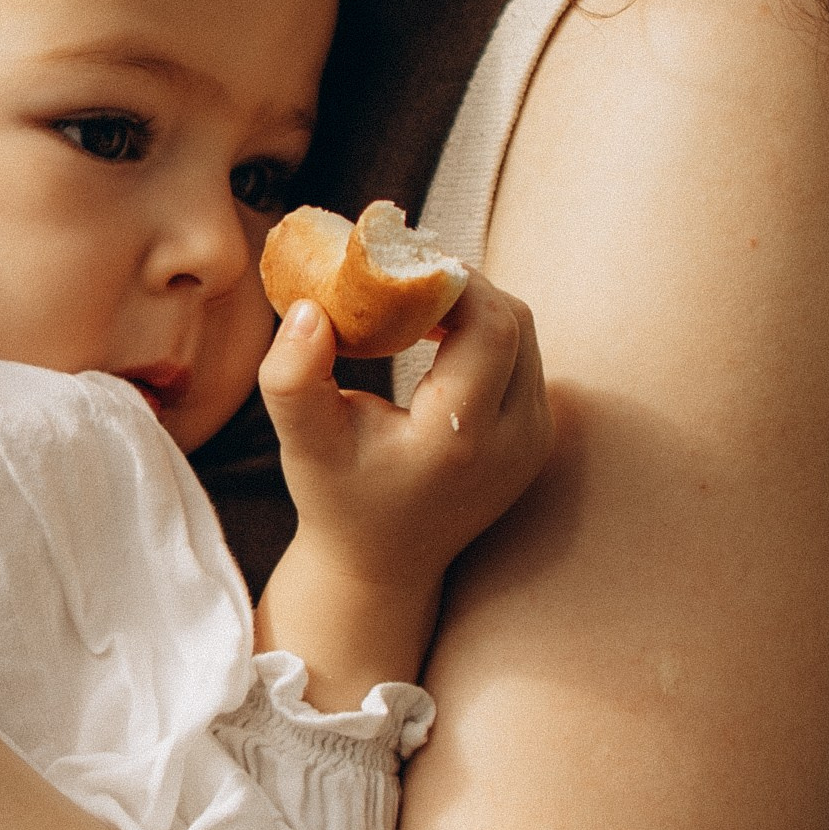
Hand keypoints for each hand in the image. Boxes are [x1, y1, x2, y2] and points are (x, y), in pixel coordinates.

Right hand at [255, 278, 551, 702]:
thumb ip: (293, 376)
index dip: (450, 281)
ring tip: (415, 299)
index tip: (398, 265)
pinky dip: (483, 331)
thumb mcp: (303, 443)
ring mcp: (534, 439)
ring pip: (522, 333)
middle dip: (460, 286)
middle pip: (513, 321)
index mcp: (462, 440)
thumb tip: (311, 307)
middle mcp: (516, 440)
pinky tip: (435, 331)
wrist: (383, 564)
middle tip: (404, 272)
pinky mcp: (536, 435)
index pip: (489, 326)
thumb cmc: (338, 498)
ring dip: (473, 305)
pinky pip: (522, 356)